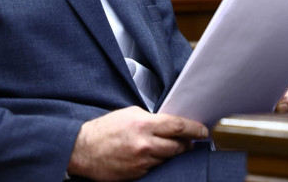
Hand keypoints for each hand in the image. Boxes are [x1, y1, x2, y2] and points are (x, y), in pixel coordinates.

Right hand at [67, 106, 207, 180]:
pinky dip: (158, 162)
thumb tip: (168, 124)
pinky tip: (153, 156)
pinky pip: (156, 168)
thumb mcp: (129, 114)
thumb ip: (150, 118)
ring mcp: (142, 162)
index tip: (203, 131)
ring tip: (168, 147)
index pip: (178, 127)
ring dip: (172, 153)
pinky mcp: (138, 174)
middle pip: (179, 146)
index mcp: (144, 125)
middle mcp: (145, 144)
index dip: (195, 129)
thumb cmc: (105, 130)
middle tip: (190, 141)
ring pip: (169, 159)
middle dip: (187, 143)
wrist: (84, 149)